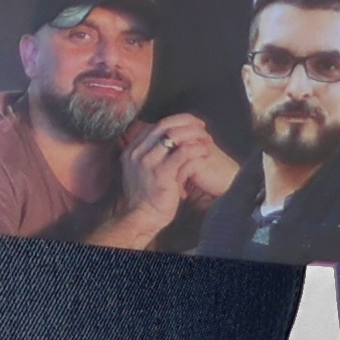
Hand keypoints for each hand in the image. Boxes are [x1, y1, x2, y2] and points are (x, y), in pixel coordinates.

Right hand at [106, 112, 230, 239]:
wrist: (141, 218)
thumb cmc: (145, 197)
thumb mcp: (140, 171)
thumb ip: (149, 156)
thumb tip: (163, 143)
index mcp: (132, 150)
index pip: (156, 126)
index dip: (176, 121)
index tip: (191, 123)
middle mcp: (137, 152)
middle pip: (164, 126)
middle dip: (186, 124)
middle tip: (202, 127)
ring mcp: (148, 162)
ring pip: (174, 137)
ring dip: (194, 135)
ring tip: (207, 139)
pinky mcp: (161, 173)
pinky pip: (182, 154)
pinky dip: (196, 150)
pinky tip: (205, 152)